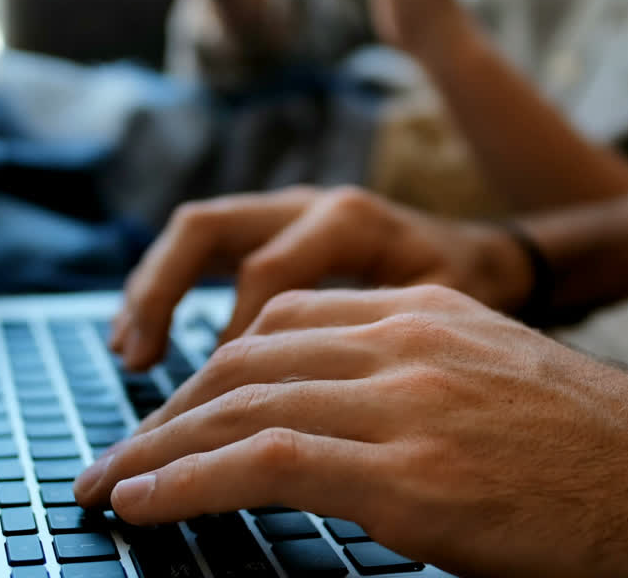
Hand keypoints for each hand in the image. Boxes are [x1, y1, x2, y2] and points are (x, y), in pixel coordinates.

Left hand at [76, 287, 627, 577]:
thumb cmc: (607, 454)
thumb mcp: (505, 385)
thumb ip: (425, 382)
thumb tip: (358, 423)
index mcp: (429, 310)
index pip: (283, 321)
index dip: (214, 368)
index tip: (176, 409)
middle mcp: (407, 339)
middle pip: (246, 359)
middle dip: (169, 410)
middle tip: (118, 455)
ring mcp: (404, 402)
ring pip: (239, 406)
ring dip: (157, 450)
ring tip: (108, 485)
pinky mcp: (404, 473)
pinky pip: (260, 463)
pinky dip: (185, 483)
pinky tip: (143, 504)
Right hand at [110, 186, 531, 369]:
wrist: (497, 261)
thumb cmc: (476, 303)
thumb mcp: (442, 322)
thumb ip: (381, 350)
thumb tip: (309, 421)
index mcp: (354, 223)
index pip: (270, 273)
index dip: (235, 341)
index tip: (217, 410)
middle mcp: (312, 206)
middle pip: (210, 230)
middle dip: (162, 296)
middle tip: (136, 365)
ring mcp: (290, 212)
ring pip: (198, 233)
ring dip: (154, 291)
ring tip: (130, 355)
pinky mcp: (278, 230)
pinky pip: (208, 249)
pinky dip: (173, 290)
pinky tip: (151, 343)